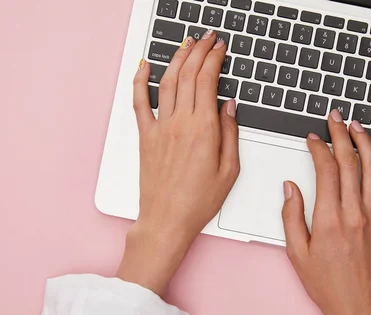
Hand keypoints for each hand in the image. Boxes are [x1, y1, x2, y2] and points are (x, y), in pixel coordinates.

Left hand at [117, 31, 239, 295]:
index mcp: (204, 130)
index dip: (214, 59)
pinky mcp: (146, 137)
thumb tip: (230, 106)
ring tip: (185, 44)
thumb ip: (231, 133)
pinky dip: (140, 81)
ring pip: (167, 82)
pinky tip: (144, 66)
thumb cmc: (198, 201)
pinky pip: (139, 102)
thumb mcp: (229, 170)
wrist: (167, 220)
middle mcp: (180, 123)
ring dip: (176, 59)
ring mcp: (160, 127)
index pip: (208, 81)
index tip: (220, 48)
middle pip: (188, 75)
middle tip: (207, 38)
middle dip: (198, 51)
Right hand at [282, 110, 370, 314]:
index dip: (318, 147)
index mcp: (330, 220)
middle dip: (341, 135)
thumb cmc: (328, 285)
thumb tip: (290, 188)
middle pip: (351, 162)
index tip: (313, 138)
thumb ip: (292, 217)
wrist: (360, 307)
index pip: (326, 170)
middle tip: (335, 118)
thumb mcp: (297, 254)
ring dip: (365, 143)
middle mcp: (356, 214)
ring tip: (357, 126)